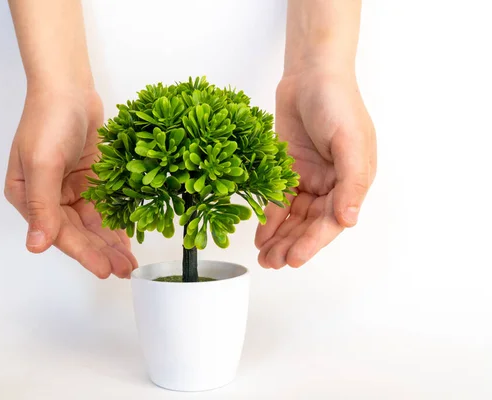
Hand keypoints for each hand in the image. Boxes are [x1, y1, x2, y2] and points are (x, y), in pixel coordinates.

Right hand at [4, 87, 137, 277]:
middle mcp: (49, 198)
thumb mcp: (42, 162)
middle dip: (101, 253)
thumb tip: (35, 245)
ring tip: (130, 263)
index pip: (58, 232)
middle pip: (78, 233)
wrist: (69, 87)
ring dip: (110, 243)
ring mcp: (71, 190)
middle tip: (124, 271)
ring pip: (93, 224)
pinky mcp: (91, 181)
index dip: (82, 253)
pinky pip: (104, 208)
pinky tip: (129, 239)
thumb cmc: (48, 119)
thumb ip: (41, 206)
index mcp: (28, 197)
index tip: (104, 270)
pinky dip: (116, 223)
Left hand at [255, 69, 375, 268]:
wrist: (310, 75)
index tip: (294, 259)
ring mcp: (307, 178)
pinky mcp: (287, 170)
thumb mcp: (351, 141)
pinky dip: (269, 218)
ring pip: (293, 217)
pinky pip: (278, 200)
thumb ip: (351, 181)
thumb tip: (348, 220)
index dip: (312, 242)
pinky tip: (260, 236)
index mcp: (351, 182)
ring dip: (279, 237)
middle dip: (292, 245)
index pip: (331, 220)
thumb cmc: (337, 103)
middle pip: (310, 223)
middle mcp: (330, 184)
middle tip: (273, 263)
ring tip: (265, 258)